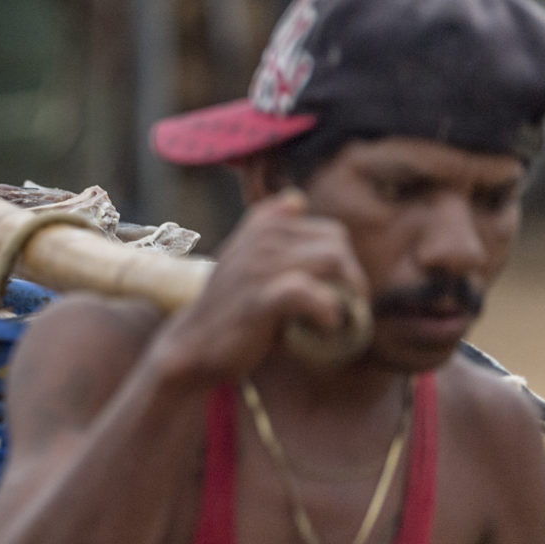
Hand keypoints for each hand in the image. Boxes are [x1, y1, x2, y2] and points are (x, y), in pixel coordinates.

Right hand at [151, 190, 367, 388]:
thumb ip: (273, 231)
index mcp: (262, 224)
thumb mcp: (248, 258)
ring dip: (345, 295)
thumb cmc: (232, 306)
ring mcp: (258, 265)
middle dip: (350, 279)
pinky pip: (308, 292)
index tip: (335, 293)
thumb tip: (297, 198)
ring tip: (334, 320)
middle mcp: (260, 237)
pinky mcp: (257, 297)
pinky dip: (327, 311)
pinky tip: (324, 327)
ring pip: (332, 261)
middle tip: (342, 310)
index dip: (343, 265)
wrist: (194, 345)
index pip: (331, 233)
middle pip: (337, 244)